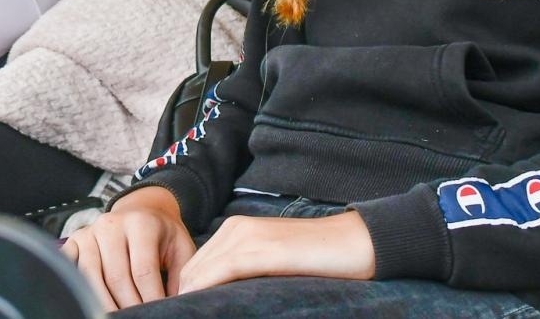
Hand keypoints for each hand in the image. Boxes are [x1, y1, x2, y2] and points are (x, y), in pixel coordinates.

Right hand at [60, 186, 195, 309]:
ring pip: (91, 277)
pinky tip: (93, 299)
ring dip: (105, 302)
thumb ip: (181, 276)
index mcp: (141, 223)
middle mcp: (111, 224)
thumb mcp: (181, 248)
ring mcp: (89, 232)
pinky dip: (79, 288)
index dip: (151, 298)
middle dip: (129, 305)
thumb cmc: (162, 234)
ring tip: (119, 315)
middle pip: (116, 277)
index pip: (143, 270)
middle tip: (139, 317)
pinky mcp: (75, 240)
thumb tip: (178, 303)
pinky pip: (71, 268)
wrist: (141, 211)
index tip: (157, 312)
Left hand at [176, 210, 375, 294]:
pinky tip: (199, 308)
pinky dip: (206, 292)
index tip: (185, 316)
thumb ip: (245, 271)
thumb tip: (220, 298)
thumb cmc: (317, 259)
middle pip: (192, 271)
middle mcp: (235, 229)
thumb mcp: (272, 262)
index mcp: (235, 230)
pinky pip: (222, 272)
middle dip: (184, 297)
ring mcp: (248, 237)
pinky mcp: (263, 251)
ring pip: (201, 273)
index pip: (195, 266)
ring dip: (190, 298)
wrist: (355, 242)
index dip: (186, 293)